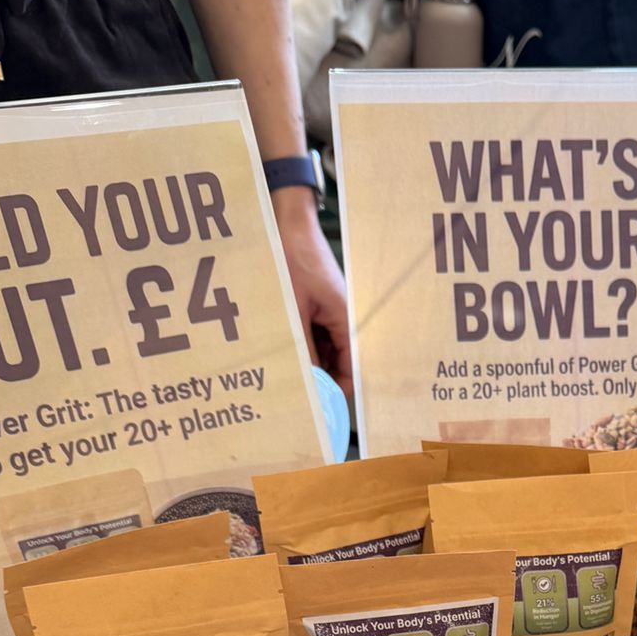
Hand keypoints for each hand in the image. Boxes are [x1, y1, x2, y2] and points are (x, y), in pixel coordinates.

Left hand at [272, 187, 352, 396]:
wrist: (289, 223)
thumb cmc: (294, 259)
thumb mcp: (294, 310)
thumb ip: (303, 350)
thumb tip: (309, 386)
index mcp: (346, 320)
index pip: (351, 370)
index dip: (337, 393)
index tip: (321, 412)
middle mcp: (343, 319)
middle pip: (338, 364)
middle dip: (320, 380)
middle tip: (297, 398)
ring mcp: (330, 312)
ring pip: (324, 352)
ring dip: (309, 363)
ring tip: (286, 376)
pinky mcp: (318, 306)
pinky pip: (314, 336)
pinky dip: (302, 346)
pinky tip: (284, 352)